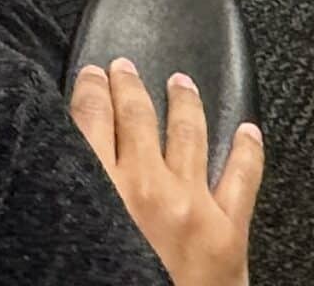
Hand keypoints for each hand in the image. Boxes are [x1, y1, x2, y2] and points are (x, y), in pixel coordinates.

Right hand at [71, 60, 261, 285]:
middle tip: (124, 69)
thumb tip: (65, 179)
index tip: (91, 75)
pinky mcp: (230, 231)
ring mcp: (192, 206)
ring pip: (189, 133)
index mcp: (97, 193)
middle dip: (128, 86)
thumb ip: (74, 207)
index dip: (90, 90)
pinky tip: (248, 129)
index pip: (89, 120)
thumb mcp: (77, 244)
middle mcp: (145, 189)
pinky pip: (244, 177)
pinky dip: (248, 149)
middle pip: (136, 117)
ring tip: (181, 83)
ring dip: (183, 102)